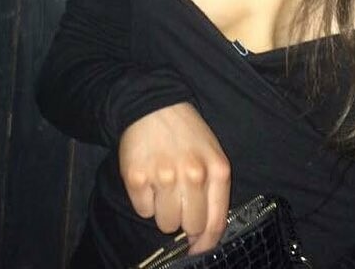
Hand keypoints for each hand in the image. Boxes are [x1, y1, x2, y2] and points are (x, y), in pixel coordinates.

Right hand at [119, 102, 231, 254]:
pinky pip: (143, 211)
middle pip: (190, 227)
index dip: (206, 243)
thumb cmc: (186, 133)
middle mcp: (193, 175)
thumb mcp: (211, 154)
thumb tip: (203, 235)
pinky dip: (145, 200)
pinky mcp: (137, 178)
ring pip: (165, 224)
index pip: (215, 222)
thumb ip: (213, 191)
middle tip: (179, 201)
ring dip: (164, 211)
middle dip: (185, 221)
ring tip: (163, 186)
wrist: (153, 104)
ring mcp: (164, 177)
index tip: (198, 249)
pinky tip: (149, 178)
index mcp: (216, 169)